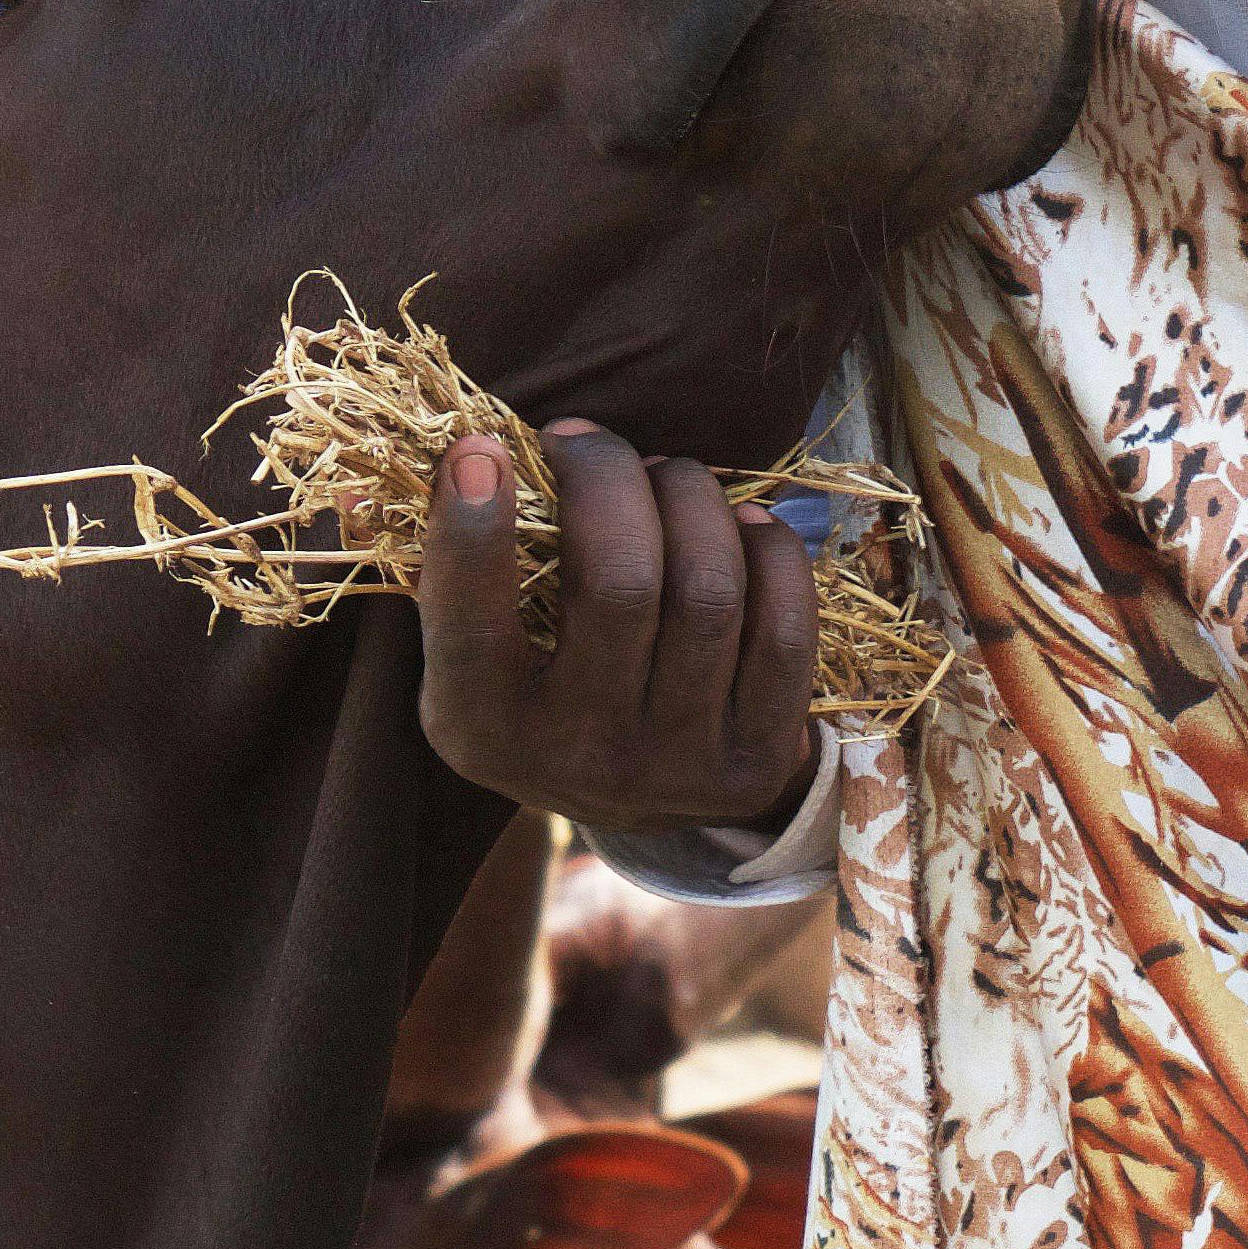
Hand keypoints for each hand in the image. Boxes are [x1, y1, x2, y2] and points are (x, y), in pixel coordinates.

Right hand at [411, 424, 823, 836]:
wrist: (636, 804)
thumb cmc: (539, 689)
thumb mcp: (474, 659)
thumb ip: (462, 572)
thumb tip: (477, 449)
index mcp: (484, 730)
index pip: (470, 624)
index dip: (472, 529)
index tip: (481, 448)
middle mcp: (579, 758)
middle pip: (620, 582)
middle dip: (611, 479)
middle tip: (594, 444)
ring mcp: (677, 767)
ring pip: (709, 591)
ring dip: (691, 499)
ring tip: (669, 478)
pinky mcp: (756, 766)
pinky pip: (785, 631)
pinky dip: (770, 552)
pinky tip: (743, 527)